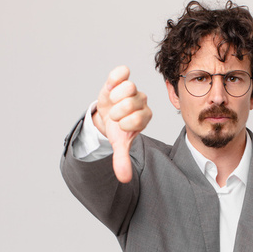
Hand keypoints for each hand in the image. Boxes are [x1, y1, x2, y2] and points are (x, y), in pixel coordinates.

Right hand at [92, 65, 152, 182]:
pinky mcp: (121, 78)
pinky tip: (111, 86)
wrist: (107, 116)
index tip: (121, 126)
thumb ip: (122, 160)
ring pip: (128, 87)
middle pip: (131, 103)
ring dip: (114, 98)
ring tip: (112, 103)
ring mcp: (132, 89)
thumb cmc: (117, 129)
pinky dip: (114, 78)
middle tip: (115, 116)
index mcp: (145, 116)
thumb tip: (124, 179)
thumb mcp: (119, 144)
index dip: (124, 124)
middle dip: (117, 112)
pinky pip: (121, 72)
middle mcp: (142, 101)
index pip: (138, 119)